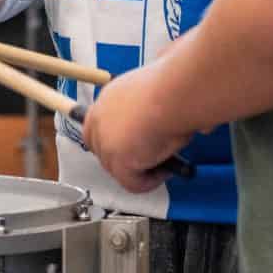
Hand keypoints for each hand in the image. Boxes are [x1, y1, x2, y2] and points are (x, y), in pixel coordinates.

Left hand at [80, 67, 194, 193]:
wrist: (176, 92)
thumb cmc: (173, 89)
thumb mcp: (152, 98)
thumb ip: (143, 116)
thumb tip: (154, 132)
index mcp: (107, 99)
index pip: (96, 129)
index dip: (115, 143)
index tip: (134, 150)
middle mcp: (100, 119)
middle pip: (102, 152)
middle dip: (126, 160)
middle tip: (151, 159)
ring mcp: (105, 141)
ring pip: (118, 170)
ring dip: (142, 169)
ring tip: (165, 159)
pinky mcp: (118, 159)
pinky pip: (132, 183)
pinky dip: (151, 181)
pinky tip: (166, 168)